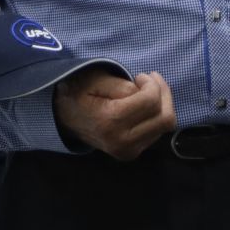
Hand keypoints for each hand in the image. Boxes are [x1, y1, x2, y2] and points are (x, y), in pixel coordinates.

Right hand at [53, 67, 176, 160]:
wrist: (63, 117)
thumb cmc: (79, 92)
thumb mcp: (96, 80)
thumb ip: (123, 86)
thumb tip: (147, 93)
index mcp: (110, 122)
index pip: (151, 101)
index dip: (152, 84)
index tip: (140, 76)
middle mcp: (121, 142)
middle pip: (165, 118)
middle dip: (163, 93)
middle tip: (150, 80)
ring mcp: (127, 151)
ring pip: (165, 126)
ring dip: (162, 104)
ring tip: (145, 91)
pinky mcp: (130, 153)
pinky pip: (158, 132)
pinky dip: (156, 115)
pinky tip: (143, 106)